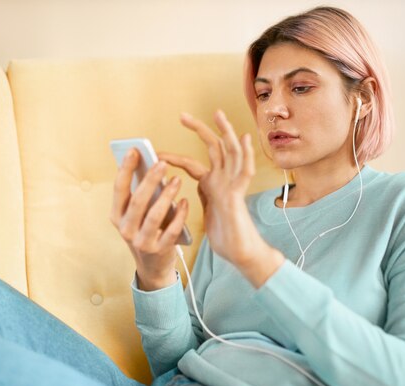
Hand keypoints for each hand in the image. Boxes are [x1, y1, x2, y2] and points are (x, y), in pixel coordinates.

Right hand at [109, 149, 188, 290]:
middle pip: (138, 200)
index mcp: (116, 216)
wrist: (153, 268)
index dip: (125, 169)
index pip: (119, 189)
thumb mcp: (137, 216)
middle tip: (162, 163)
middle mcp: (125, 229)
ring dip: (166, 195)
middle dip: (150, 179)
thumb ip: (140, 195)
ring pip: (154, 215)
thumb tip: (149, 166)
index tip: (134, 150)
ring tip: (177, 180)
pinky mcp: (159, 251)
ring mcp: (141, 242)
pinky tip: (185, 201)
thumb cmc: (146, 232)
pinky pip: (172, 230)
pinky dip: (180, 215)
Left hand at [159, 110, 284, 286]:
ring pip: (232, 152)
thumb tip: (187, 189)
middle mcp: (224, 181)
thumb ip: (199, 197)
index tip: (158, 153)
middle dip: (200, 130)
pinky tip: (244, 139)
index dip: (176, 157)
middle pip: (214, 148)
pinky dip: (246, 154)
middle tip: (183, 115)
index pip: (193, 164)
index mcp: (213, 186)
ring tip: (217, 114)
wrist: (240, 253)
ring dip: (225, 132)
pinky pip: (245, 170)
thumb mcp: (204, 212)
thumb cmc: (224, 237)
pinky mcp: (238, 195)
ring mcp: (233, 186)